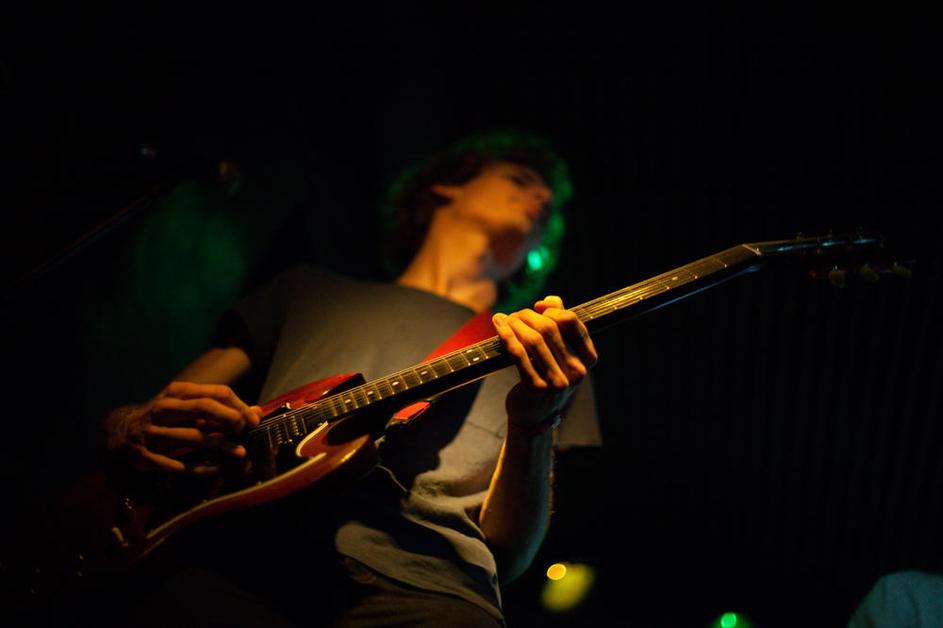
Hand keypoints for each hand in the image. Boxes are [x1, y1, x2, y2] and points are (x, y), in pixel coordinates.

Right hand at [104, 382, 261, 473]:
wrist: (118, 431)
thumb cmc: (164, 417)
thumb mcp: (188, 406)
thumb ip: (221, 409)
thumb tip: (257, 412)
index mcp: (177, 392)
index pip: (215, 393)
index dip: (238, 405)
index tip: (253, 420)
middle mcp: (163, 408)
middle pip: (202, 407)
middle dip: (228, 418)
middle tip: (245, 430)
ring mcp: (152, 432)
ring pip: (190, 437)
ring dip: (218, 446)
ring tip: (240, 453)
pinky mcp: (145, 456)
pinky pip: (175, 464)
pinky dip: (198, 467)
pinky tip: (217, 469)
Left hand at [492, 296, 597, 427]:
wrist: (534, 413)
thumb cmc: (547, 375)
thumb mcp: (559, 352)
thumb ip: (559, 324)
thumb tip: (549, 301)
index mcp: (587, 359)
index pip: (571, 322)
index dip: (553, 309)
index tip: (537, 307)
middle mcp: (576, 372)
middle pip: (549, 328)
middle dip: (528, 316)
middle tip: (515, 314)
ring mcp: (557, 382)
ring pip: (533, 340)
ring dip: (515, 324)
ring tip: (504, 319)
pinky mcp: (535, 388)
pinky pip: (519, 354)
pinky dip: (506, 335)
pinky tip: (498, 325)